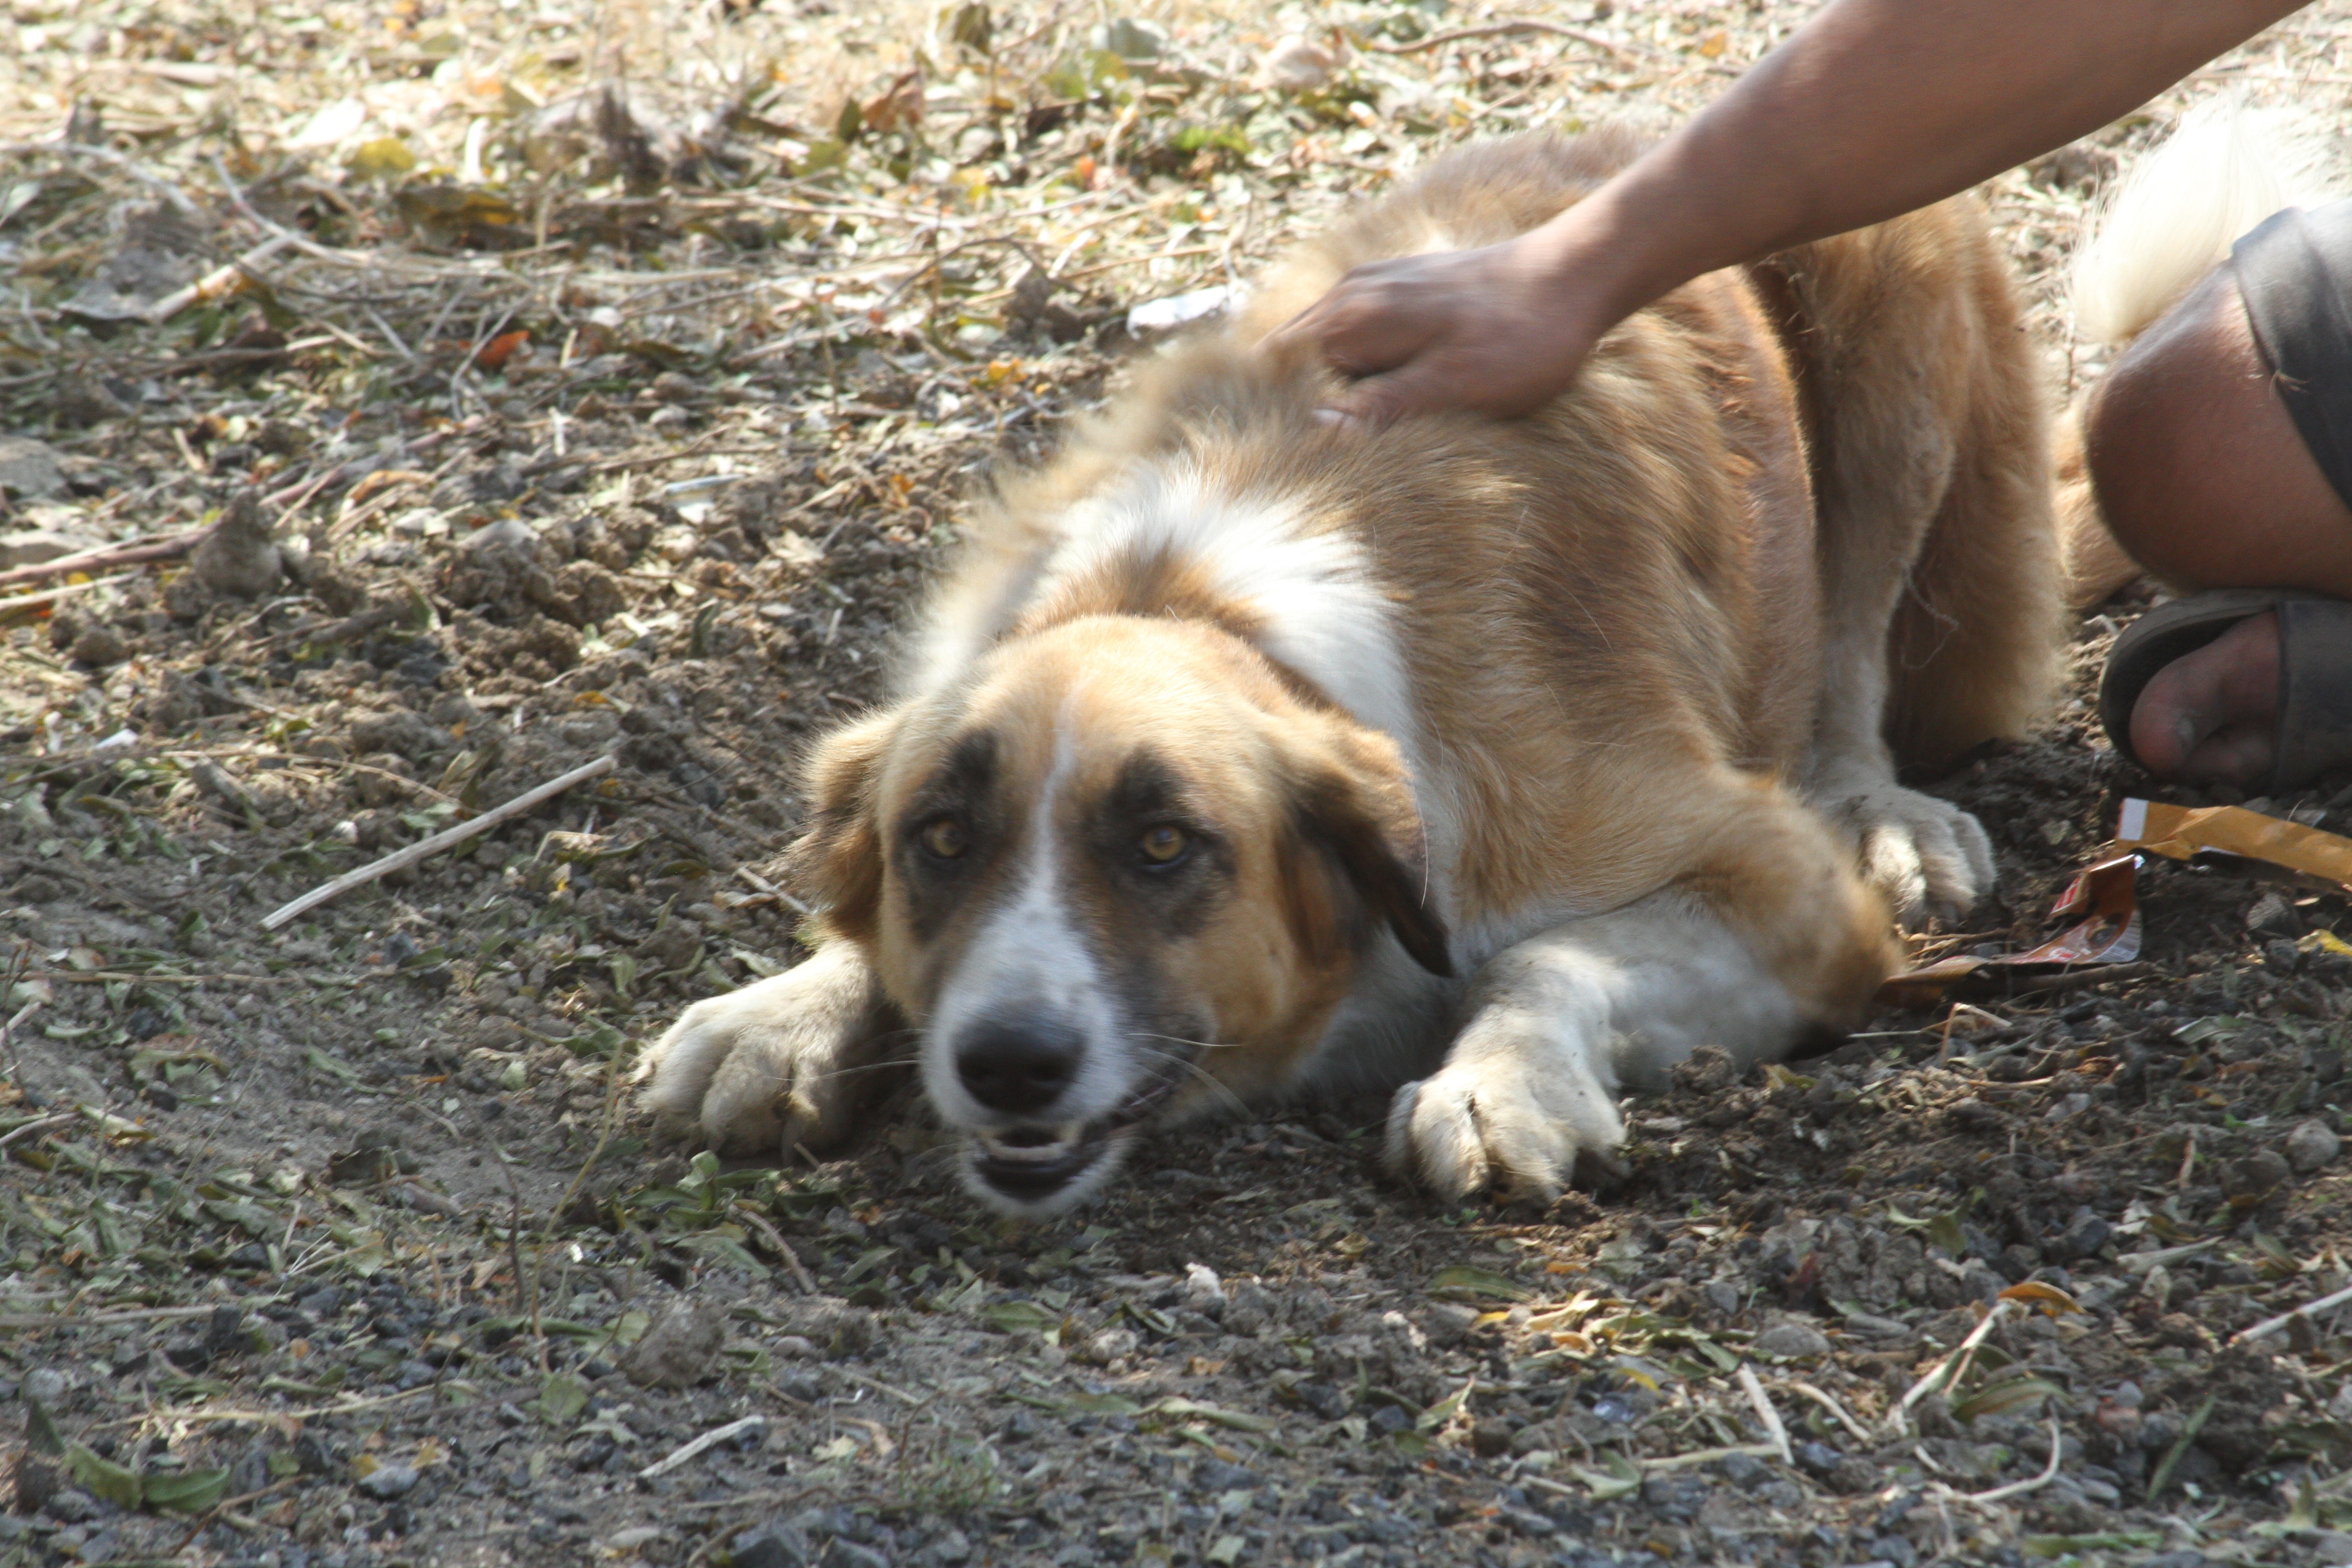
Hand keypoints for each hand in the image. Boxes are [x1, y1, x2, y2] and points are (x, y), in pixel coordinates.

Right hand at [1264, 231, 1610, 426]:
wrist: (1578, 272)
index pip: (1272, 372)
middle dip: (1294, 405)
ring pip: (1321, 345)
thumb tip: (1313, 430)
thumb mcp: (1454, 387)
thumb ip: (1381, 408)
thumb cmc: (1523, 337)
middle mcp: (1350, 292)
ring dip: (1327, 388)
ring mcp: (1374, 283)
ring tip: (1346, 434)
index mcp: (1353, 318)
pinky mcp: (1401, 285)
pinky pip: (1352, 331)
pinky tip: (1378, 395)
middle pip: (1289, 358)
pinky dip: (1353, 366)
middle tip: (1315, 459)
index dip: (1272, 417)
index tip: (1287, 461)